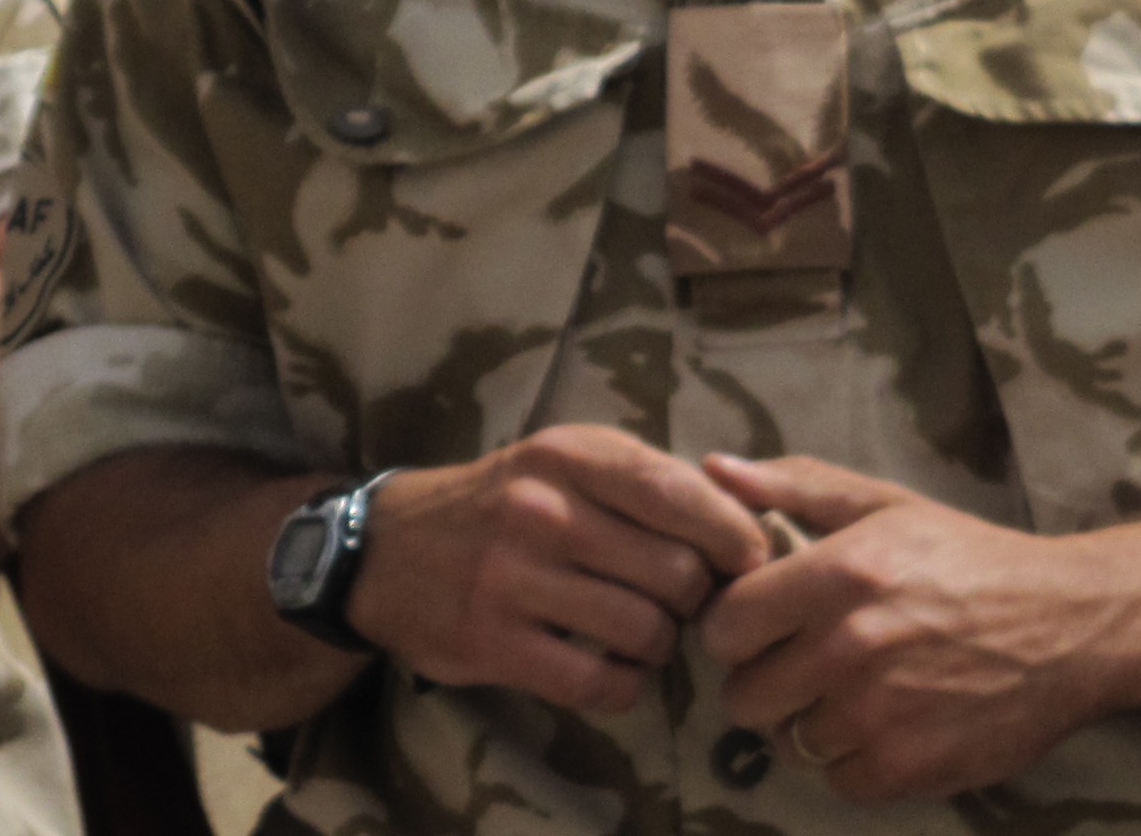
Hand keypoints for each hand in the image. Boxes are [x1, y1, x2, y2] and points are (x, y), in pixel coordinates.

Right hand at [346, 428, 780, 717]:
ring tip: (651, 635)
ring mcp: (512, 579)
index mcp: (571, 455)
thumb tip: (743, 515)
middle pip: (674, 569)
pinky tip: (619, 672)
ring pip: (643, 628)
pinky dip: (625, 685)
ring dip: (663, 644)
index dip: (732, 532)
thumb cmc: (506, 499)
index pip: (678, 492)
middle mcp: (542, 510)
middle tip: (687, 602)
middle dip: (698, 595)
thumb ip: (645, 480)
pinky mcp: (491, 643)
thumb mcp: (567, 459)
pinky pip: (595, 681)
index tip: (751, 557)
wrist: (389, 548)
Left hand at [699, 453, 1140, 801]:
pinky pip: (837, 780)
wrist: (1072, 624)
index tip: (768, 626)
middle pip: (744, 697)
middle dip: (771, 681)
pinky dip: (857, 759)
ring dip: (818, 721)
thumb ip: (797, 486)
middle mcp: (851, 645)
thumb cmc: (973, 559)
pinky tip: (892, 722)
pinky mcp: (905, 767)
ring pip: (790, 741)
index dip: (740, 628)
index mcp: (842, 572)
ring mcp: (877, 714)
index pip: (725, 624)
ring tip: (865, 689)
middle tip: (813, 663)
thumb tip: (714, 470)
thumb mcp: (889, 505)